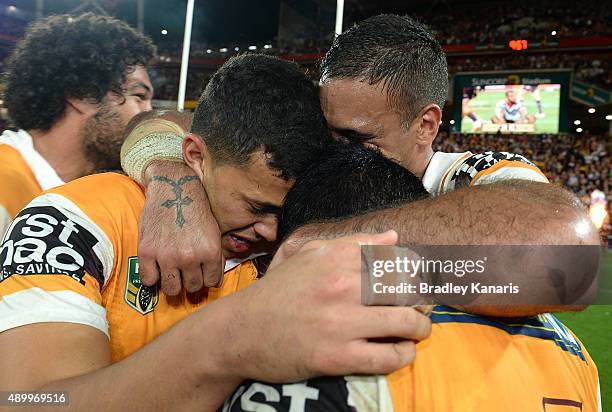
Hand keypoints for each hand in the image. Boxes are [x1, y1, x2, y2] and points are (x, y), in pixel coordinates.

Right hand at [138, 161, 223, 294]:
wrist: (173, 188)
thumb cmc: (196, 210)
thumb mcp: (214, 233)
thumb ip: (216, 258)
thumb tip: (213, 282)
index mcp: (210, 251)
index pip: (211, 282)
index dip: (206, 279)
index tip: (200, 273)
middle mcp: (190, 256)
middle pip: (192, 287)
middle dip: (191, 281)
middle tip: (186, 272)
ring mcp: (167, 255)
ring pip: (172, 289)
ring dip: (173, 284)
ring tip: (172, 273)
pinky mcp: (147, 251)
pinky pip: (148, 280)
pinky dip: (152, 278)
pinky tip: (156, 268)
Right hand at [228, 231, 431, 381]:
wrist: (241, 331)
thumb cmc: (277, 291)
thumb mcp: (307, 255)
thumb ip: (353, 243)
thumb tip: (394, 237)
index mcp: (338, 257)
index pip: (398, 259)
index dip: (415, 273)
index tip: (414, 283)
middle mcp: (343, 285)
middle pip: (408, 289)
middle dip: (421, 300)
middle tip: (419, 308)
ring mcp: (341, 322)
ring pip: (407, 323)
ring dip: (419, 328)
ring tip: (416, 330)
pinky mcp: (338, 357)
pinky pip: (389, 357)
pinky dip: (404, 355)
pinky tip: (400, 351)